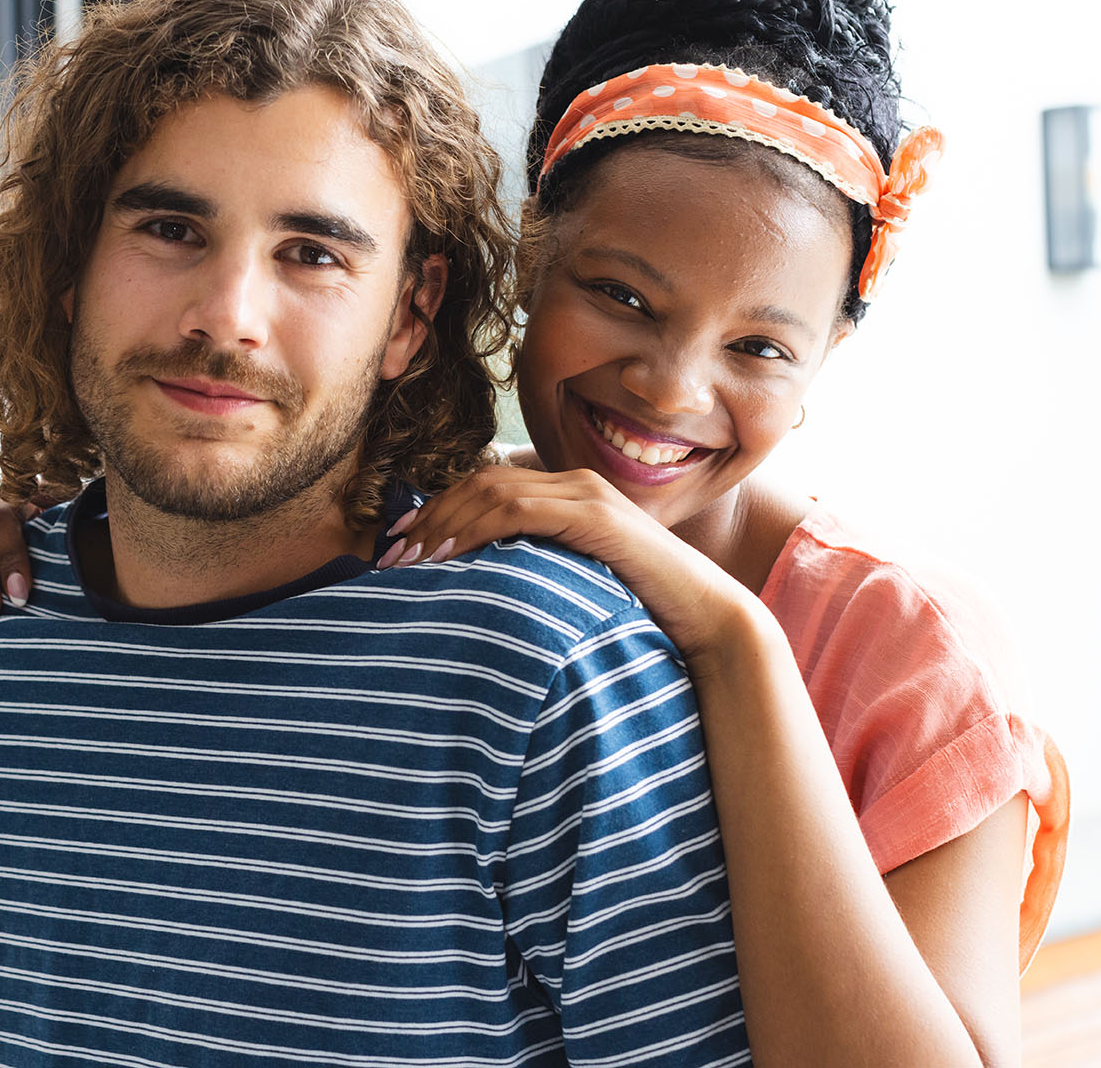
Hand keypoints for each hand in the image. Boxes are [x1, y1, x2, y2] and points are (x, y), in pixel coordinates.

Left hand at [380, 465, 762, 661]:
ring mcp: (588, 494)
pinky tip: (448, 556)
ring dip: (443, 522)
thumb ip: (538, 573)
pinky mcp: (596, 515)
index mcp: (570, 495)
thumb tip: (485, 595)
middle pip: (481, 481)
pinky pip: (520, 509)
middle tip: (390, 555)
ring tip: (409, 560)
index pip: (488, 484)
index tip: (400, 543)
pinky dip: (476, 527)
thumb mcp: (577, 586)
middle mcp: (576, 483)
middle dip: (429, 514)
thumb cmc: (644, 612)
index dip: (438, 508)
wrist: (710, 619)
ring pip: (493, 490)